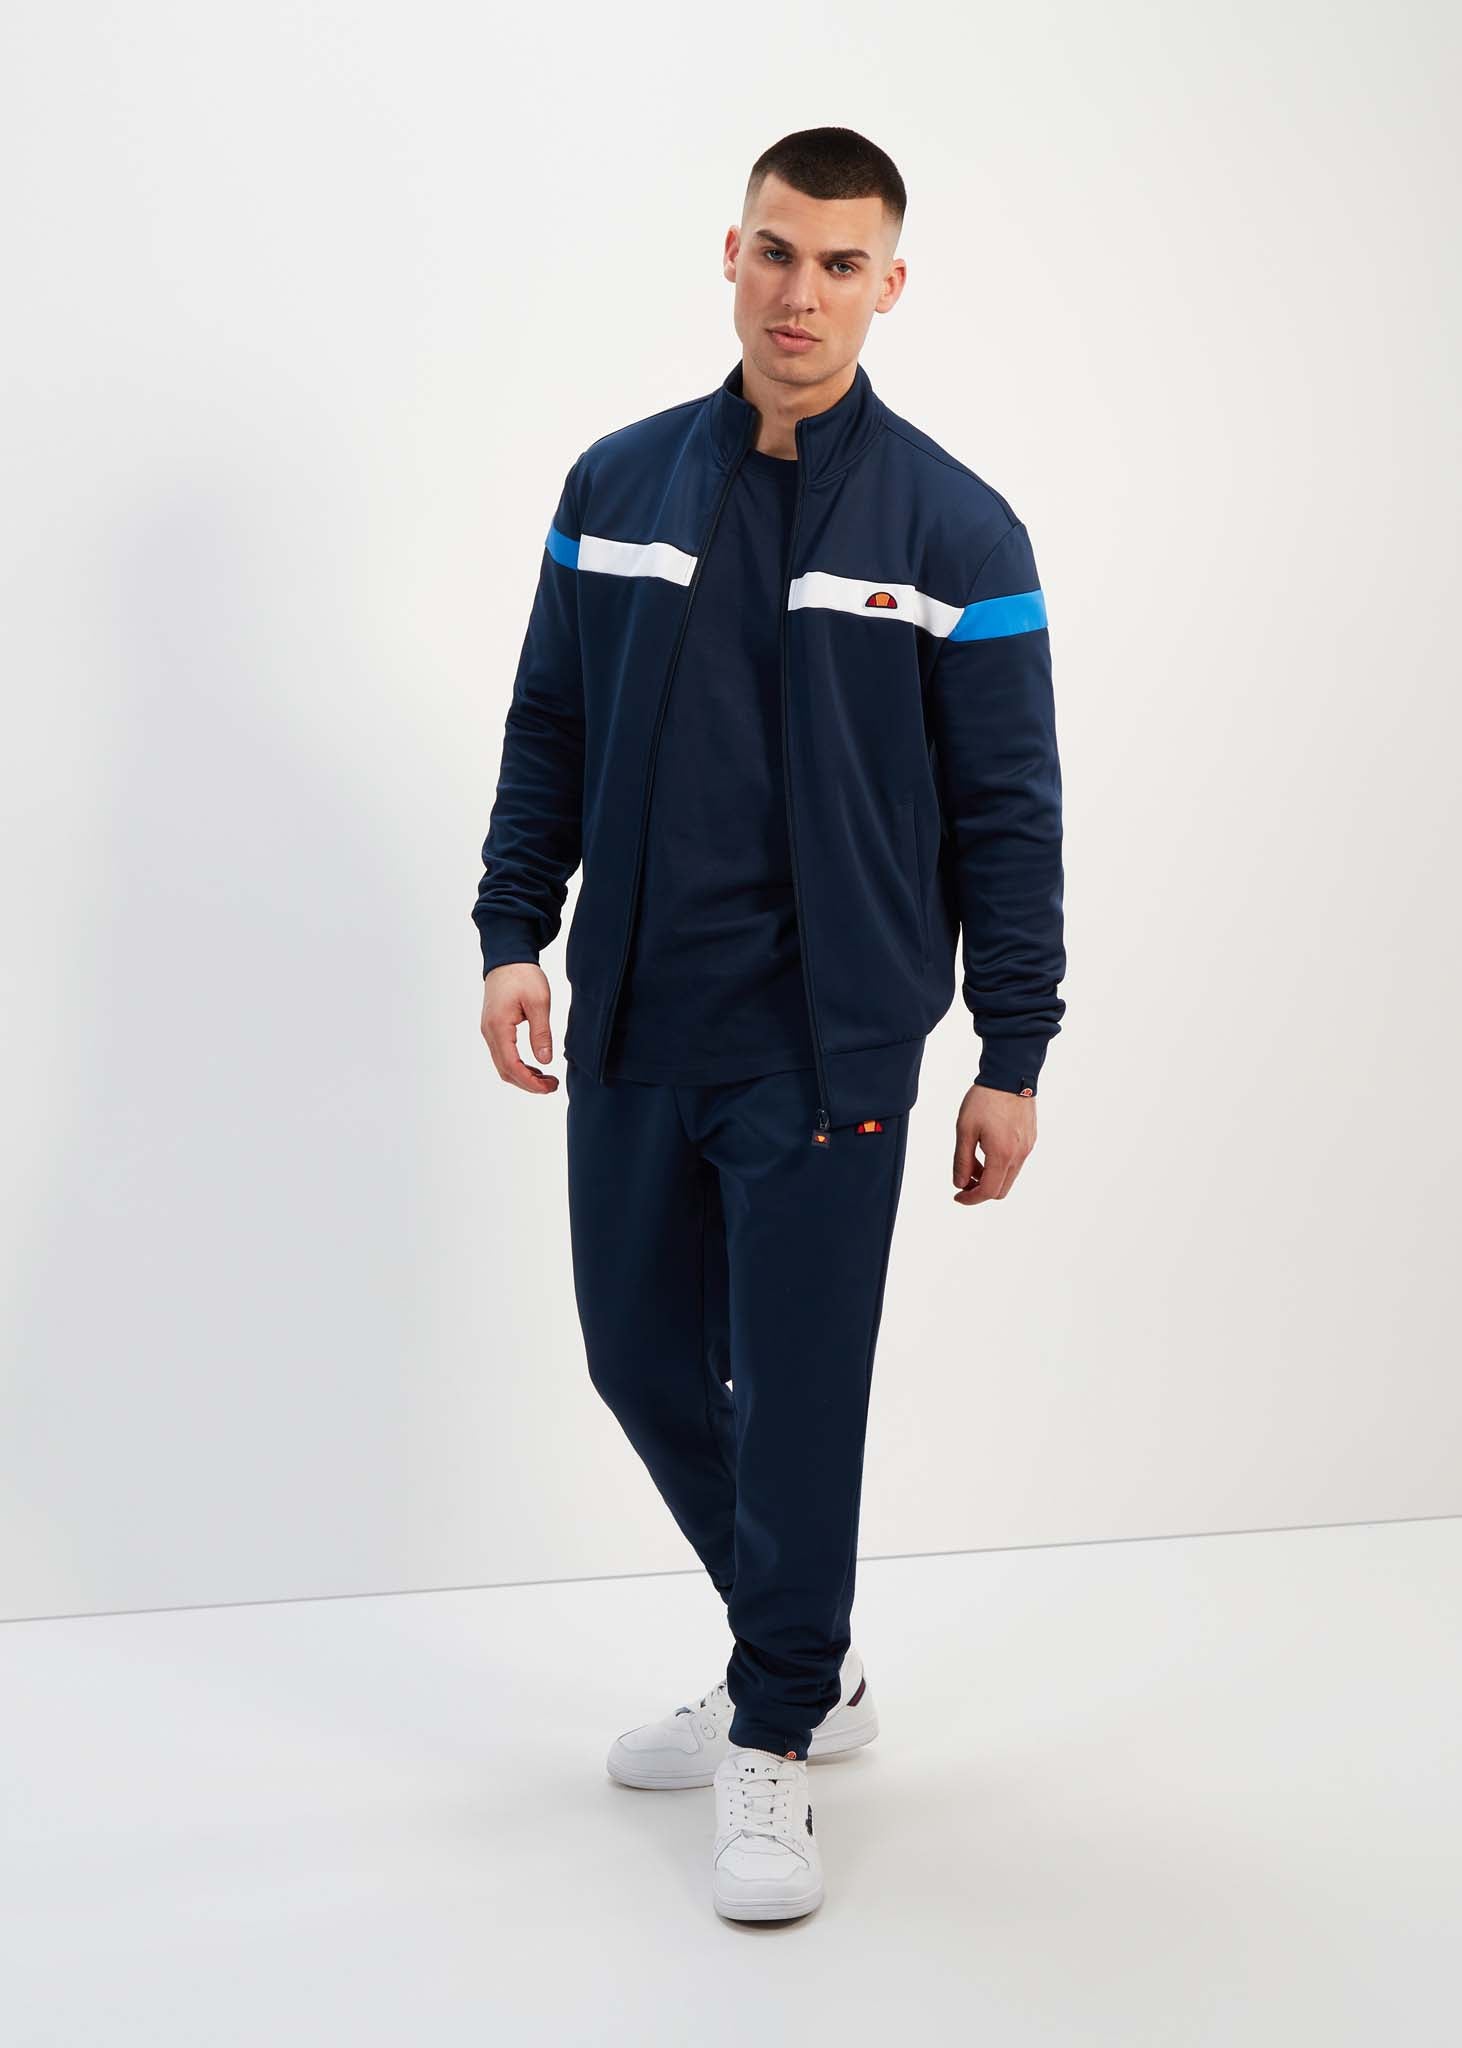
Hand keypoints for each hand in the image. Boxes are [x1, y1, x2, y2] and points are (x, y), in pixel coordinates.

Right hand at [480, 964, 558, 1093]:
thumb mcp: (539, 1002)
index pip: (511, 1065)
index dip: (530, 1082)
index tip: (549, 1087)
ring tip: (546, 1079)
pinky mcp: (493, 1028)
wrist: (508, 958)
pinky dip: (517, 1066)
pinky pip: (502, 1054)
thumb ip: (541, 1033)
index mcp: (499, 1026)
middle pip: (505, 1070)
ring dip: (523, 1076)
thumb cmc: (523, 976)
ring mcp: (489, 1031)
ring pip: (502, 1065)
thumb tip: (545, 1060)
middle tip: (552, 1086)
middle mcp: (489, 1032)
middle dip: (528, 1083)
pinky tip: (534, 1067)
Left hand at [952, 1083, 1035, 1205]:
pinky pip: (1016, 1162)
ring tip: (973, 1158)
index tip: (958, 1196)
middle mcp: (1019, 1155)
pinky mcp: (1031, 1139)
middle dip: (980, 1189)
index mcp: (1002, 1155)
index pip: (988, 1191)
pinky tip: (987, 1148)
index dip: (970, 1198)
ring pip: (1009, 1176)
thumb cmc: (984, 1100)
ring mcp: (1027, 1147)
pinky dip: (1000, 1164)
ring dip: (990, 1176)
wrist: (1010, 1075)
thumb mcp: (965, 1130)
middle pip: (1001, 1189)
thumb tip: (959, 1184)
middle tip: (963, 1178)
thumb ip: (961, 1160)